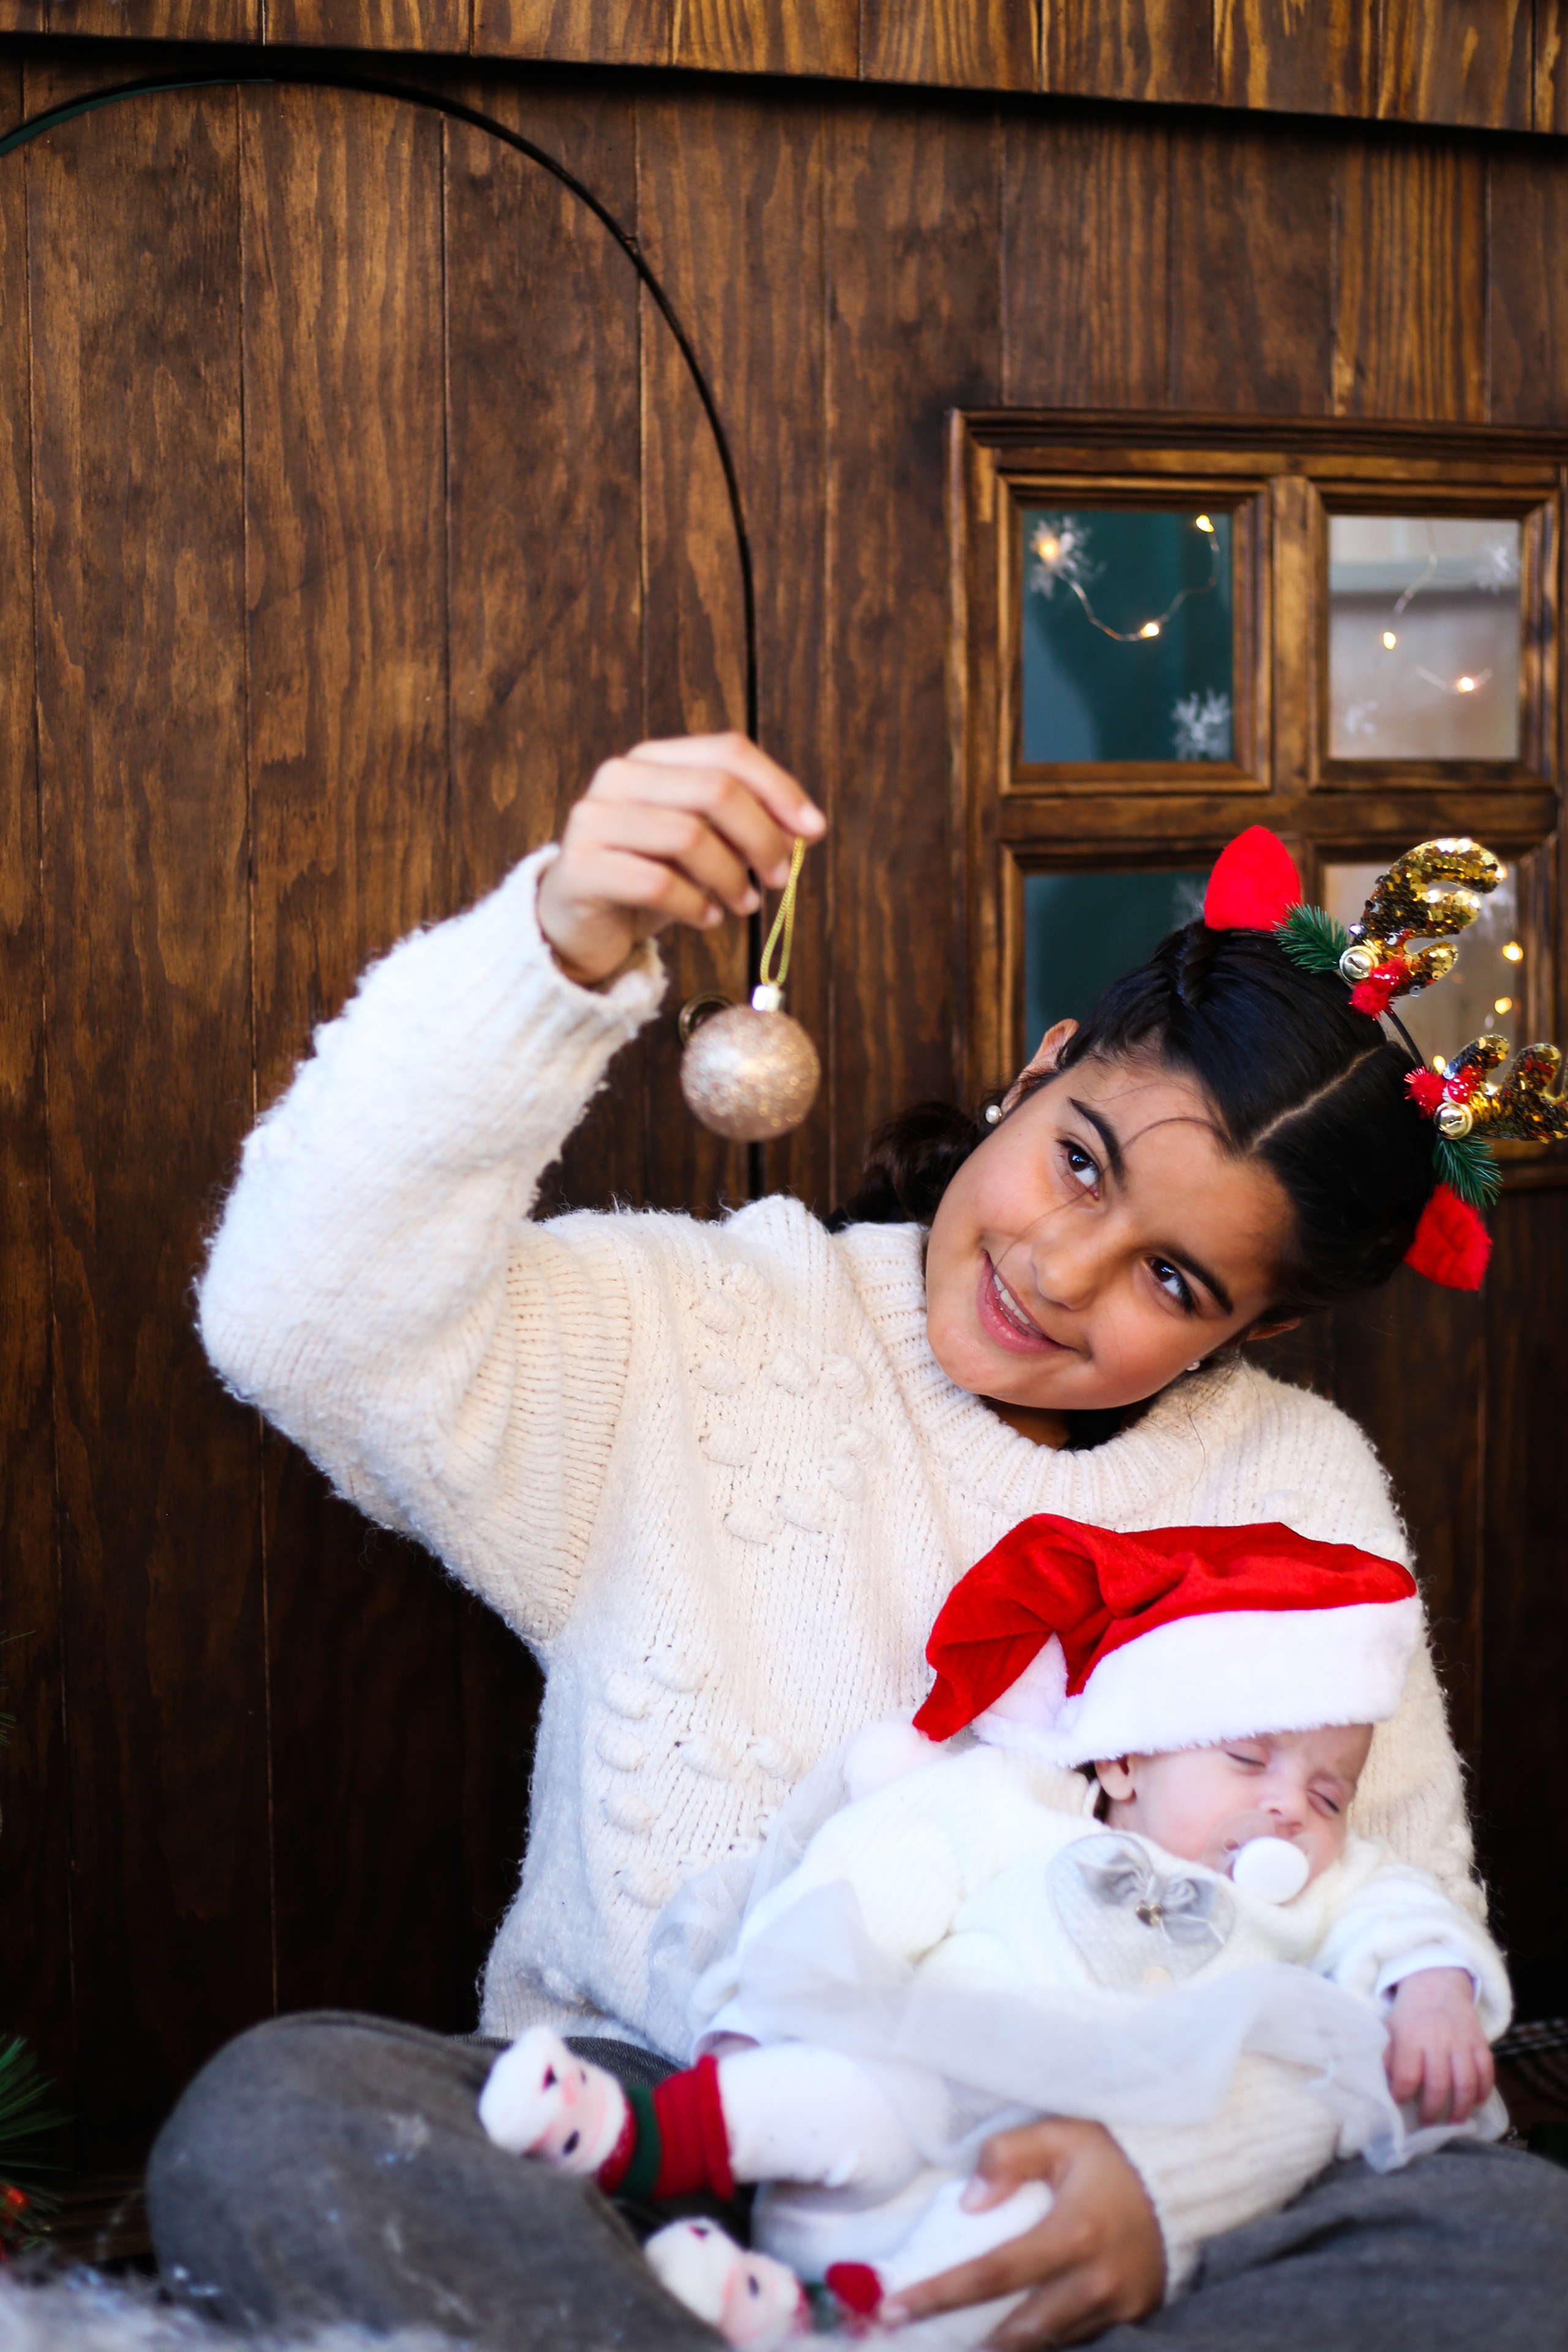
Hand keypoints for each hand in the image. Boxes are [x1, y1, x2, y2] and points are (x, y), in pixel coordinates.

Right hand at [536, 733, 824, 986]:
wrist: (575, 925)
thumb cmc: (645, 879)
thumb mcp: (701, 847)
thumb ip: (745, 828)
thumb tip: (805, 829)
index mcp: (652, 760)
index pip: (727, 752)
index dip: (779, 789)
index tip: (813, 830)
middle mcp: (619, 779)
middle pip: (715, 791)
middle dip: (762, 837)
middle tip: (779, 878)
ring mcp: (594, 821)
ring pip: (689, 836)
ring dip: (730, 877)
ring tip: (743, 904)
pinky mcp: (581, 869)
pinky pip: (657, 883)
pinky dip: (695, 906)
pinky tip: (706, 920)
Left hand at [884, 2119, 1165, 2348]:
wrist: (1184, 2176)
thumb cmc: (1113, 2152)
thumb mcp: (1061, 2134)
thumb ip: (1009, 2157)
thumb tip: (969, 2204)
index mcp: (1074, 2233)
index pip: (993, 2274)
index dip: (940, 2294)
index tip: (894, 2307)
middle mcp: (1094, 2282)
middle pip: (1017, 2332)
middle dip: (962, 2342)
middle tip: (912, 2337)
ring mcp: (1116, 2308)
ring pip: (1044, 2344)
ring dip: (997, 2346)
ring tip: (950, 2340)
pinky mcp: (1129, 2319)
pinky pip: (1072, 2339)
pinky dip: (1036, 2339)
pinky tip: (1002, 2332)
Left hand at [1386, 1967, 1493, 2124]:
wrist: (1437, 1982)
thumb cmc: (1409, 2012)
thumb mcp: (1390, 2028)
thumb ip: (1387, 2057)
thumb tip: (1380, 2088)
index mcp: (1410, 2037)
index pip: (1406, 2076)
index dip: (1402, 2096)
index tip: (1399, 2105)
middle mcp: (1437, 2040)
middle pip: (1438, 2085)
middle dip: (1432, 2112)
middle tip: (1427, 2124)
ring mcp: (1462, 2042)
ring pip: (1466, 2083)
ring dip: (1461, 2109)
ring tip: (1454, 2123)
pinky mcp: (1480, 2042)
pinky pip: (1487, 2072)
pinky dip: (1483, 2092)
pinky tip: (1475, 2103)